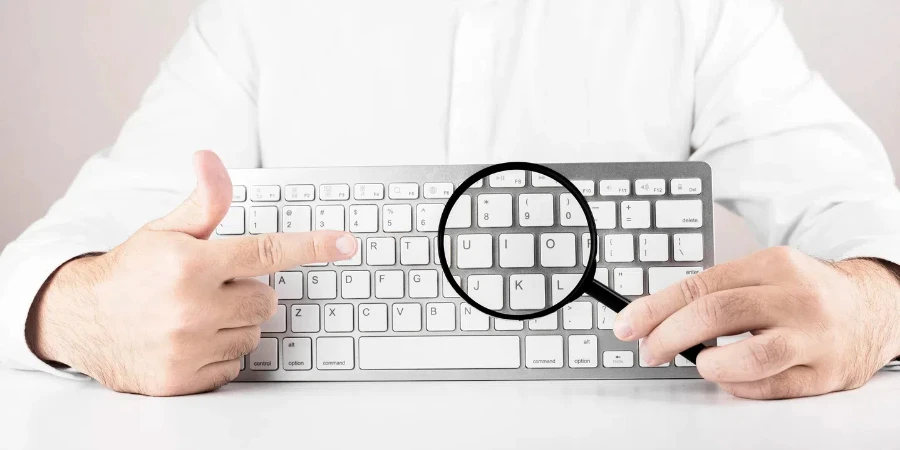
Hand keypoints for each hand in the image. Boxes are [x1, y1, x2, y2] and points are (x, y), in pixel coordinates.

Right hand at [26, 151, 357, 395]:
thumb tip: (210, 158)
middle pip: (267, 299)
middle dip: (249, 291)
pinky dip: (221, 354)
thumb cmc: (131, 271)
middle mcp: (191, 306)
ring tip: (197, 313)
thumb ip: (203, 202)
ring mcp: (187, 347)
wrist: (82, 321)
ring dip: (236, 324)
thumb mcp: (166, 230)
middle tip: (214, 286)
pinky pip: (234, 366)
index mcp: (190, 264)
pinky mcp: (183, 379)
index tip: (346, 243)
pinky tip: (192, 340)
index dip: (312, 246)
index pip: (267, 252)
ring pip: (253, 334)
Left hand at [613, 247, 899, 398]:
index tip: (627, 325)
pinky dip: (739, 386)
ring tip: (702, 364)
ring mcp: (813, 337)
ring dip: (710, 364)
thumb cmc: (804, 293)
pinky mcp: (825, 374)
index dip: (655, 308)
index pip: (699, 286)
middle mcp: (795, 297)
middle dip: (670, 336)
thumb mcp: (762, 274)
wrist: (871, 309)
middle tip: (651, 350)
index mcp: (772, 265)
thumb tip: (653, 319)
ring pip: (749, 356)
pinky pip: (769, 387)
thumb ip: (713, 293)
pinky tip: (733, 378)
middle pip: (717, 315)